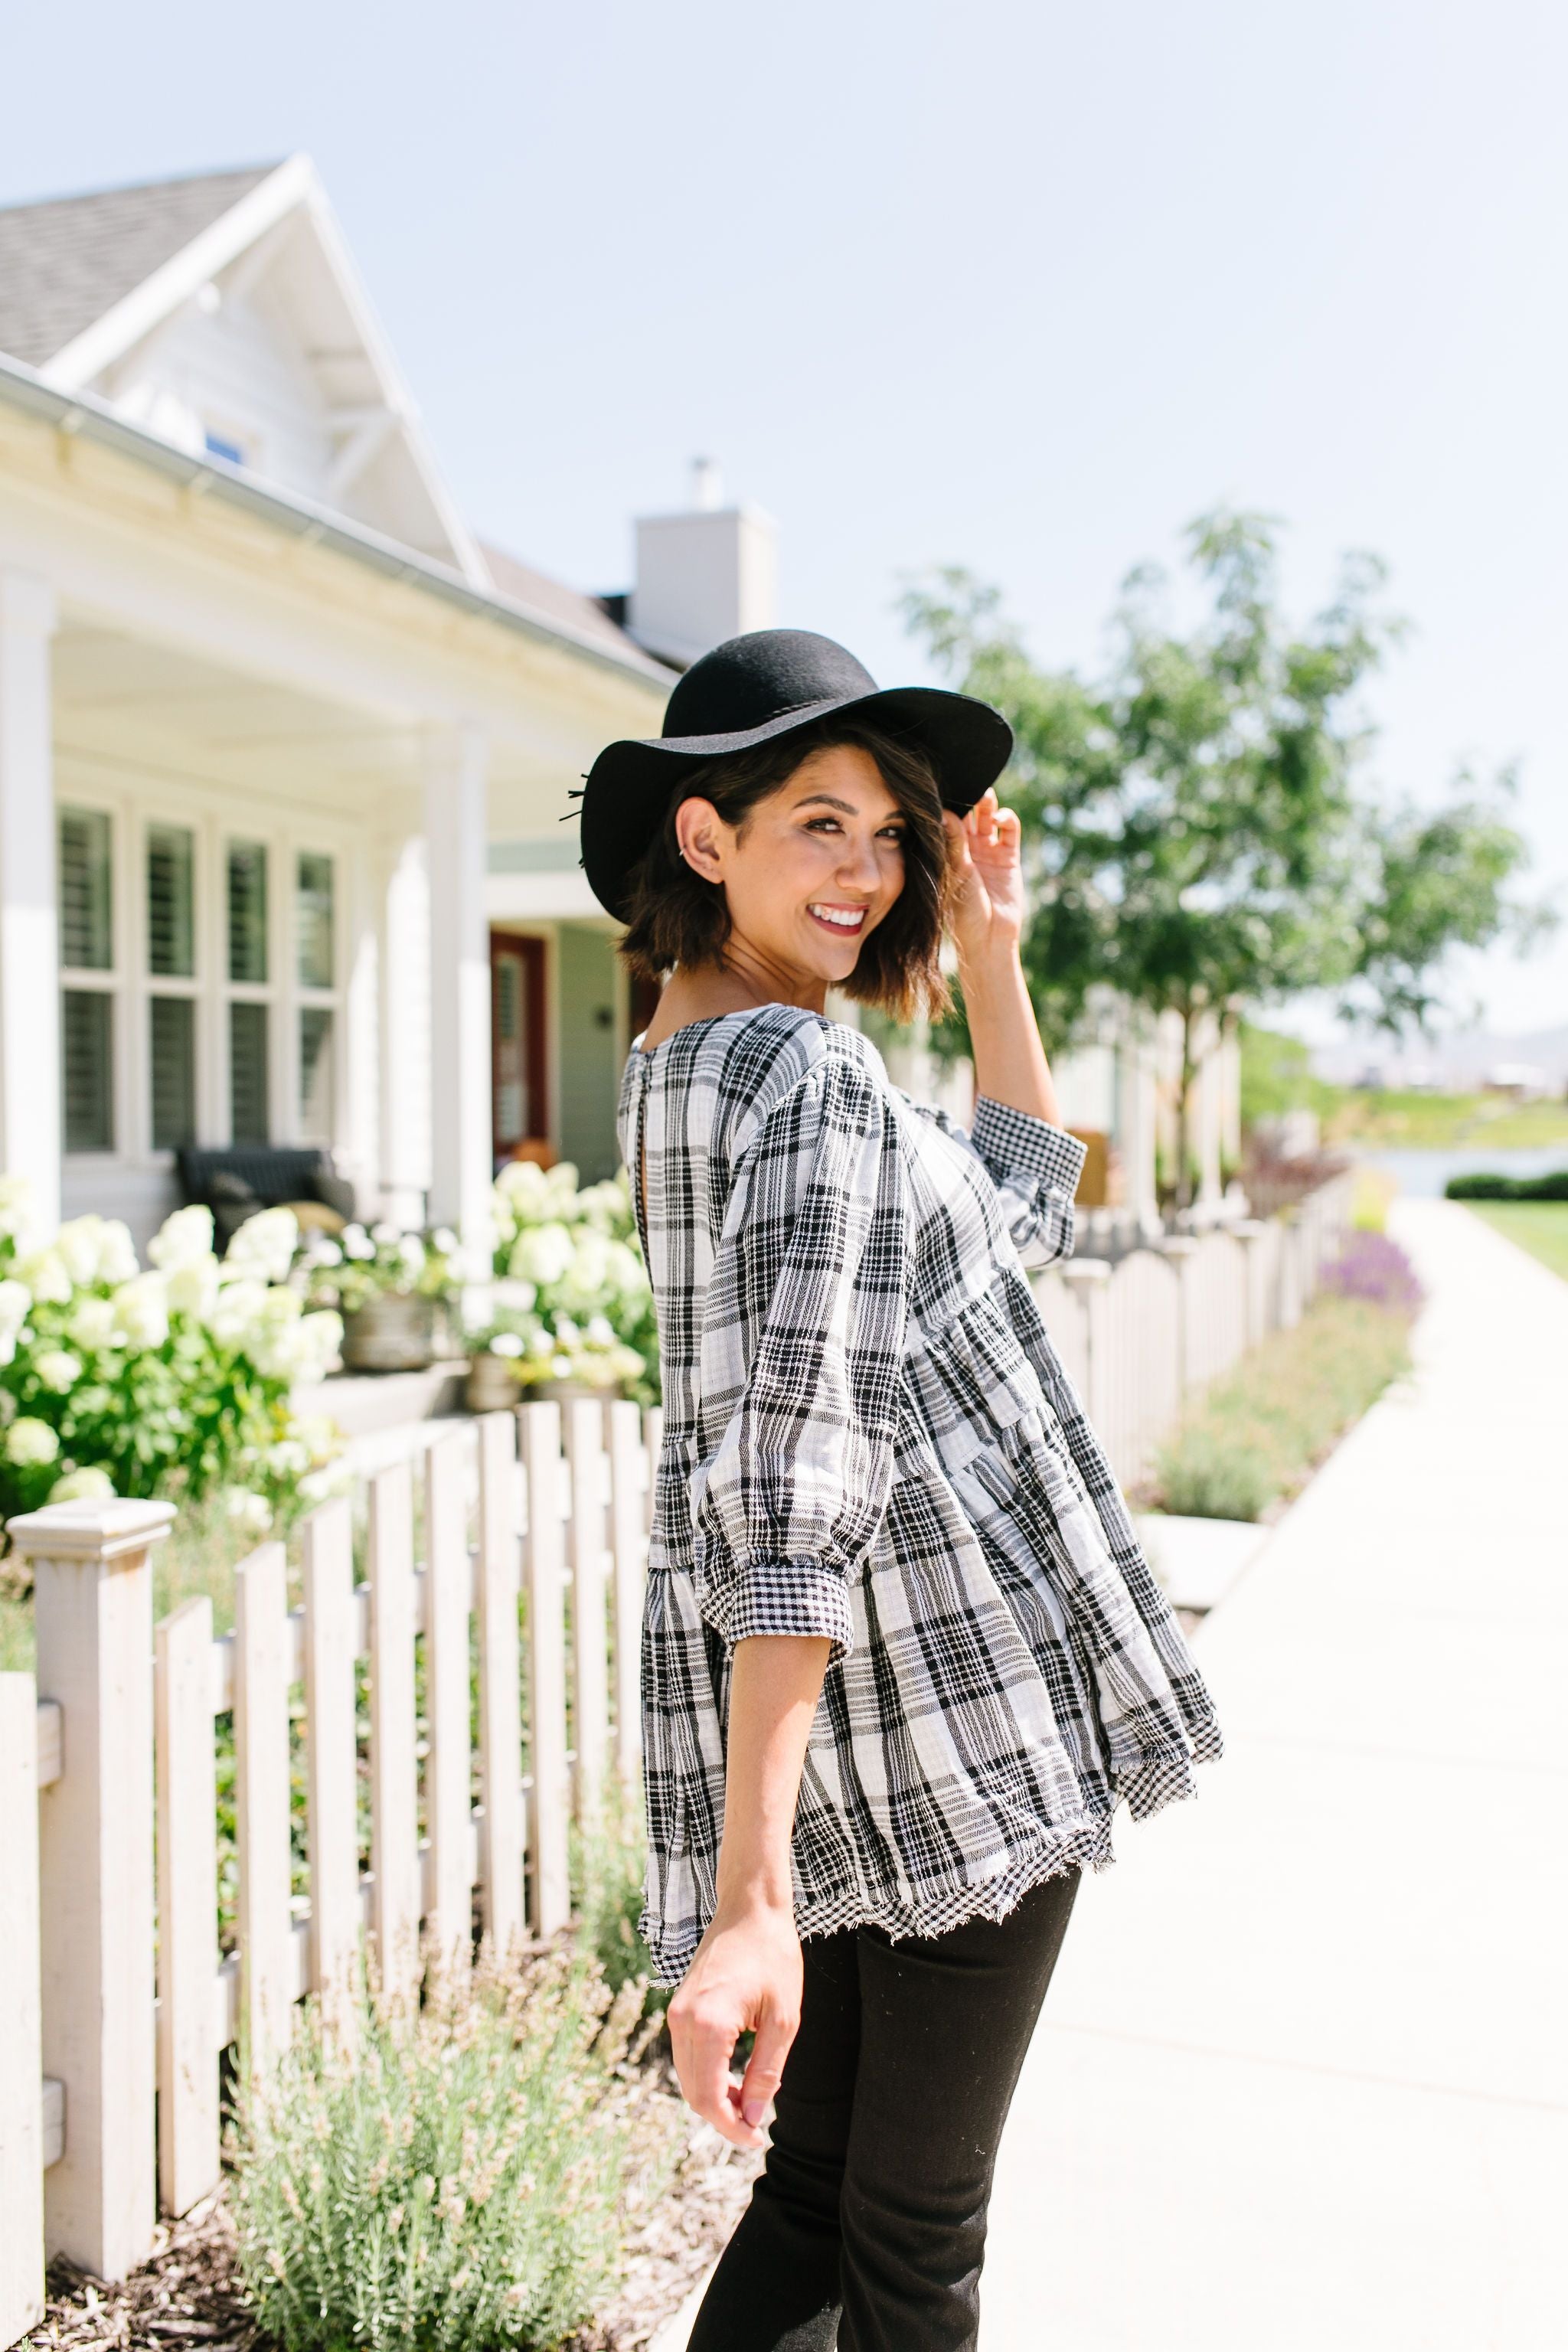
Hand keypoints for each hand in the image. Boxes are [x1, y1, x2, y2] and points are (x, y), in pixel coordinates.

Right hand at [667, 1897, 801, 2150]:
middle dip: (723, 2117)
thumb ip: (766, 2071)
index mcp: (709, 2025)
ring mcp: (677, 2012)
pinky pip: (687, 2055)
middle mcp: (683, 2021)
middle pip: (692, 2093)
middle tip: (757, 2125)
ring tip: (750, 2101)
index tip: (756, 2139)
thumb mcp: (783, 2018)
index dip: (731, 2127)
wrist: (750, 1908)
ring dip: (714, 2097)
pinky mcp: (679, 2006)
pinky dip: (706, 2075)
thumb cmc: (773, 1956)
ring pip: (686, 2077)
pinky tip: (735, 2077)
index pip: (708, 2098)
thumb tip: (755, 2115)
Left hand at [943, 788, 1026, 969]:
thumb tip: (944, 811)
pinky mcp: (1009, 857)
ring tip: (984, 794)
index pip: (946, 819)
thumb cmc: (963, 911)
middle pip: (967, 814)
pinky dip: (1007, 818)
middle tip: (967, 782)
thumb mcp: (956, 873)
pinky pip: (1009, 830)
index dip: (946, 802)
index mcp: (947, 852)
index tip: (942, 785)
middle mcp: (966, 849)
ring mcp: (988, 852)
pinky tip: (1000, 817)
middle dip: (968, 797)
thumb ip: (953, 843)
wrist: (989, 937)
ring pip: (987, 817)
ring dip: (987, 803)